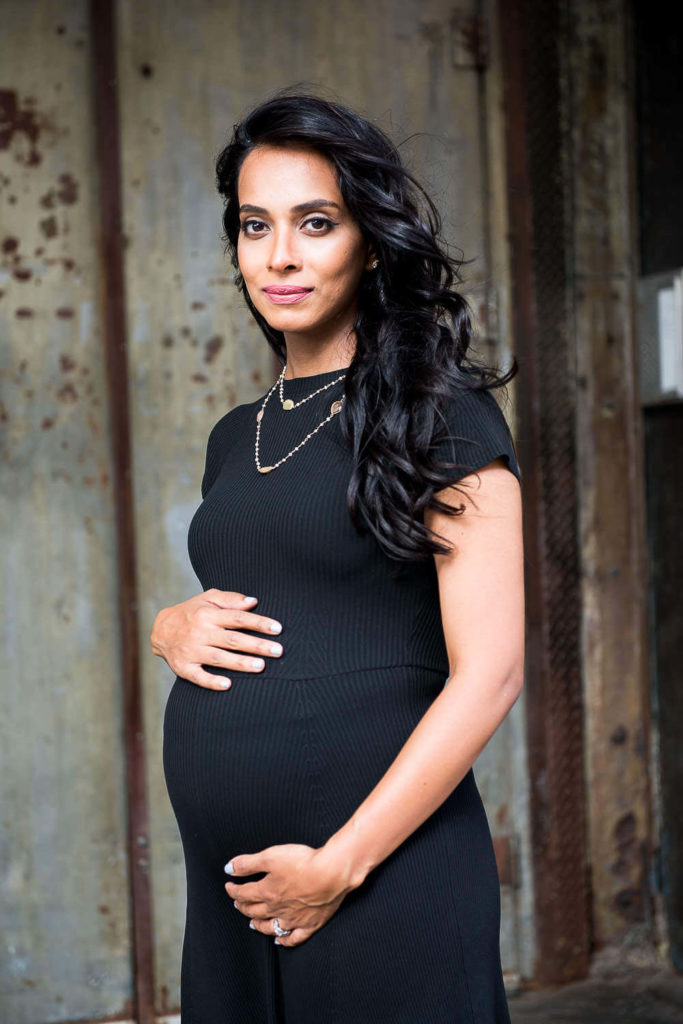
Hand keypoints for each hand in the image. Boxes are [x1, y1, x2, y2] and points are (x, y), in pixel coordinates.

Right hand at [150, 589, 283, 690]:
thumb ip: (231, 599)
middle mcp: (200, 632)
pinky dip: (212, 681)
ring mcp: (191, 651)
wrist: (160, 630)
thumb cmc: (191, 612)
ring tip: (261, 666)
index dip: (259, 623)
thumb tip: (254, 602)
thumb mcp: (208, 599)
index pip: (238, 618)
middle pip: (233, 640)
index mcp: (208, 615)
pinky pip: (198, 677)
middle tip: (278, 651)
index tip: (278, 628)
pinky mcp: (184, 667)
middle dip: (257, 645)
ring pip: (220, 658)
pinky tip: (227, 685)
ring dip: (241, 663)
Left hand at [224, 843, 357, 946]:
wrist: (331, 873)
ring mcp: (294, 919)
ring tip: (252, 923)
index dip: (233, 890)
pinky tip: (279, 940)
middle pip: (255, 911)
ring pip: (271, 926)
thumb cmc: (302, 863)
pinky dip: (284, 940)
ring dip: (259, 925)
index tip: (229, 886)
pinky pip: (294, 938)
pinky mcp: (311, 924)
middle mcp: (277, 909)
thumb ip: (248, 863)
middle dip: (244, 907)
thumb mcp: (270, 856)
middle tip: (238, 903)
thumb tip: (228, 868)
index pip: (244, 894)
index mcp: (267, 892)